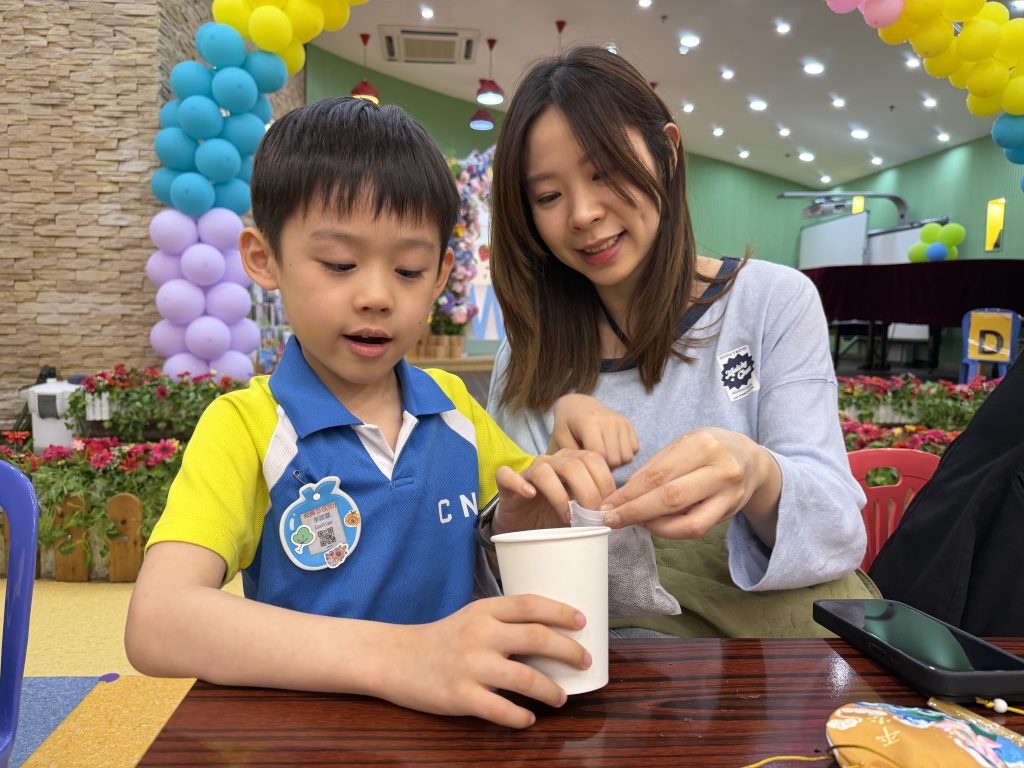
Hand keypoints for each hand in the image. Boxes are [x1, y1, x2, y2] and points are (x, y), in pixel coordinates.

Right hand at [387, 595, 590, 727]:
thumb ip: (504, 621)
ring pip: (525, 678)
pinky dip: (521, 717)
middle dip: (568, 651)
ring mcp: (470, 665)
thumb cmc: (443, 638)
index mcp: (484, 610)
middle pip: (537, 637)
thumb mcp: (472, 617)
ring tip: (562, 697)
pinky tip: (528, 719)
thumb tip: (551, 633)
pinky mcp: (460, 696)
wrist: (397, 659)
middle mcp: (480, 634)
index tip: (582, 621)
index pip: (530, 604)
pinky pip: (500, 710)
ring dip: (551, 690)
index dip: (561, 611)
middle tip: (584, 660)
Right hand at [495, 449, 615, 531]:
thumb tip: (614, 513)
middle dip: (587, 491)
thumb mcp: (580, 511)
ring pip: (544, 469)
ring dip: (559, 495)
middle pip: (573, 464)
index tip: (608, 508)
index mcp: (573, 462)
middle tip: (591, 516)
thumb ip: (595, 506)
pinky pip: (508, 475)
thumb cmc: (555, 517)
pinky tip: (530, 495)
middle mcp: (552, 462)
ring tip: (567, 517)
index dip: (604, 482)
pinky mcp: (507, 483)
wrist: (525, 528)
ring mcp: (529, 471)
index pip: (594, 459)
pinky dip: (519, 483)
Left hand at [549, 394, 638, 468]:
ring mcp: (620, 421)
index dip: (594, 467)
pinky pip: (635, 449)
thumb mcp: (561, 439)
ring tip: (603, 456)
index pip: (601, 455)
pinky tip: (611, 449)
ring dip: (617, 461)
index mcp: (589, 423)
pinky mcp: (628, 423)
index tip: (586, 465)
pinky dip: (624, 454)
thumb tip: (591, 472)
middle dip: (606, 466)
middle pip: (616, 459)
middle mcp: (609, 420)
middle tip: (594, 462)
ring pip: (627, 456)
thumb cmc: (567, 424)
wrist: (577, 404)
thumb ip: (574, 456)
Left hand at [599, 427, 781, 545]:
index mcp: (702, 444)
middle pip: (670, 496)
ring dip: (653, 525)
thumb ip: (656, 467)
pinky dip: (671, 530)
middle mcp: (720, 468)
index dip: (629, 492)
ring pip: (686, 519)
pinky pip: (696, 528)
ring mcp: (728, 493)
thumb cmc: (709, 450)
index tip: (607, 504)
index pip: (657, 473)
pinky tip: (655, 525)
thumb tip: (622, 495)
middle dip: (635, 511)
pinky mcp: (731, 511)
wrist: (750, 460)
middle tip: (611, 519)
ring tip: (632, 523)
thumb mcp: (683, 445)